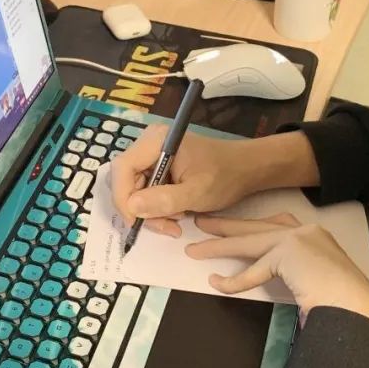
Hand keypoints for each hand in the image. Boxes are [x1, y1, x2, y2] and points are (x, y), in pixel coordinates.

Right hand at [111, 125, 319, 236]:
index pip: (122, 168)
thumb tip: (132, 206)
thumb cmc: (225, 176)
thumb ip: (164, 200)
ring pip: (134, 189)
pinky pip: (145, 190)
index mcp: (156, 141)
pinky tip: (177, 212)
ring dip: (151, 211)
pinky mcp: (158, 166)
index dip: (123, 198)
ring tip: (177, 219)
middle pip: (126, 180)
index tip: (137, 222)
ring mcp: (152, 155)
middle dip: (141, 209)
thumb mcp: (197, 193)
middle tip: (166, 226)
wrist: (246, 169)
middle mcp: (149, 144)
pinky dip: (157, 207)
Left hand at [186, 214, 368, 337]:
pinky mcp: (289, 253)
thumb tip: (288, 288)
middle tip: (204, 222)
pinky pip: (253, 270)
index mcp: (317, 236)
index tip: (235, 227)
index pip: (278, 225)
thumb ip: (301, 277)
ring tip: (195, 248)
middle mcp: (308, 231)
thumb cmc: (345, 305)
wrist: (359, 308)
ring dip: (219, 245)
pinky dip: (233, 280)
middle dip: (228, 226)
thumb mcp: (317, 283)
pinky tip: (216, 282)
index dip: (253, 228)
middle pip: (258, 227)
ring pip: (249, 242)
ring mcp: (299, 238)